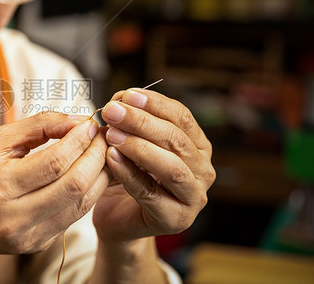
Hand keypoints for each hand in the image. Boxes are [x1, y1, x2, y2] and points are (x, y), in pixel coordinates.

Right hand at [0, 112, 108, 268]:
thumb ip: (38, 126)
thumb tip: (78, 120)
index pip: (54, 163)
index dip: (79, 140)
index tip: (90, 124)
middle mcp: (13, 217)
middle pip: (74, 185)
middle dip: (97, 156)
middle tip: (104, 137)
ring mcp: (27, 236)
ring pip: (81, 204)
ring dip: (100, 175)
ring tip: (102, 152)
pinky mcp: (37, 244)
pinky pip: (74, 216)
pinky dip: (88, 192)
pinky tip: (90, 173)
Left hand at [92, 89, 214, 242]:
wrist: (118, 218)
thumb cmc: (126, 175)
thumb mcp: (129, 142)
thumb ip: (128, 122)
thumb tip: (121, 98)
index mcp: (197, 146)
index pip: (182, 117)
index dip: (155, 103)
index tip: (127, 94)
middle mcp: (203, 170)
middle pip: (176, 140)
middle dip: (142, 122)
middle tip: (113, 111)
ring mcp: (194, 198)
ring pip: (171, 168)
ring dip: (139, 147)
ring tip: (112, 135)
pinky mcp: (176, 219)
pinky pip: (150, 193)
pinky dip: (129, 173)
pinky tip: (111, 158)